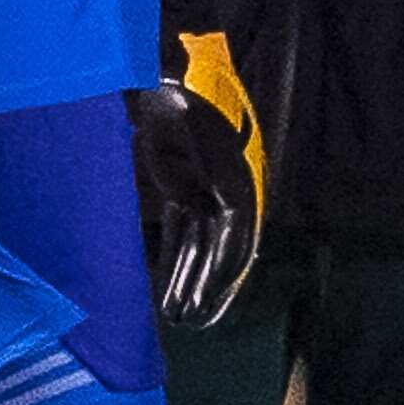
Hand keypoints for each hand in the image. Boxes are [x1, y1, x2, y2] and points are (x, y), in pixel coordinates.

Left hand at [129, 32, 263, 324]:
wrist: (166, 86)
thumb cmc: (183, 106)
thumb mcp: (196, 138)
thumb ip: (210, 176)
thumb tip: (224, 213)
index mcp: (238, 183)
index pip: (236, 238)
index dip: (223, 271)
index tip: (209, 299)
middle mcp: (227, 195)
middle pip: (219, 249)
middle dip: (204, 284)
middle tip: (189, 318)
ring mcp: (207, 196)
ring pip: (199, 247)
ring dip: (188, 278)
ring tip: (174, 313)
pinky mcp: (186, 195)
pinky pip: (183, 235)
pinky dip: (175, 261)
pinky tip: (165, 286)